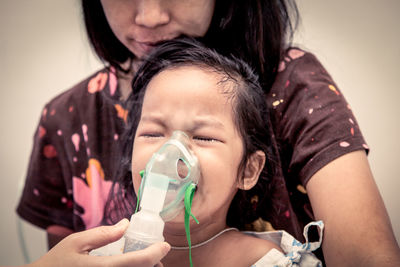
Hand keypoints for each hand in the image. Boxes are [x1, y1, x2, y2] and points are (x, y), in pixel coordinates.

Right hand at [27, 219, 170, 266]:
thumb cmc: (56, 263)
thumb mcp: (76, 242)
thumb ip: (103, 234)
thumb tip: (125, 224)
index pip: (140, 261)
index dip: (157, 253)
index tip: (165, 245)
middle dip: (153, 263)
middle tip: (155, 252)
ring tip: (144, 260)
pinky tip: (129, 265)